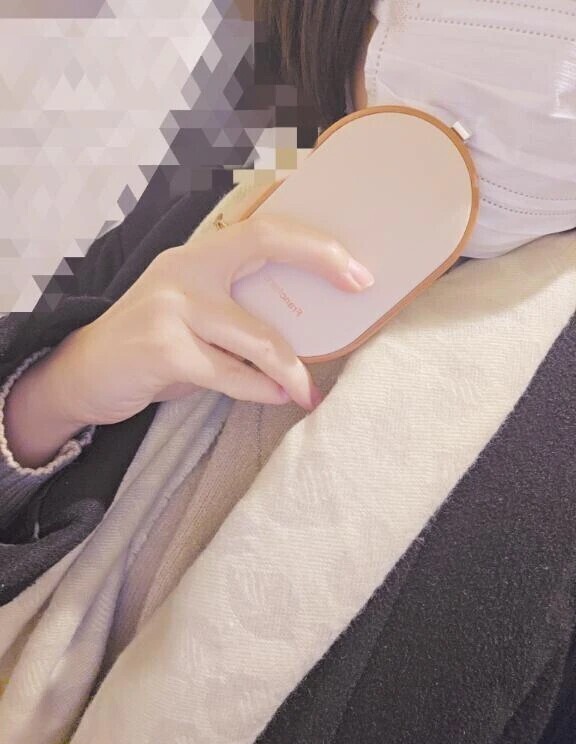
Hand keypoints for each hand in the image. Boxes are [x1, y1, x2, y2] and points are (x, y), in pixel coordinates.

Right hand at [52, 211, 374, 425]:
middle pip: (263, 246)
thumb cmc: (152, 346)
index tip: (355, 265)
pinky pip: (229, 373)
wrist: (83, 373)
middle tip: (360, 286)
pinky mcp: (162, 348)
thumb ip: (237, 313)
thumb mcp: (193, 317)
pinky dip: (259, 389)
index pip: (262, 228)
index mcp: (197, 256)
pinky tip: (276, 396)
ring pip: (254, 335)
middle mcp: (184, 269)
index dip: (312, 241)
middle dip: (320, 260)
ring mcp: (171, 306)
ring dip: (290, 367)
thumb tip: (302, 331)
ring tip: (307, 390)